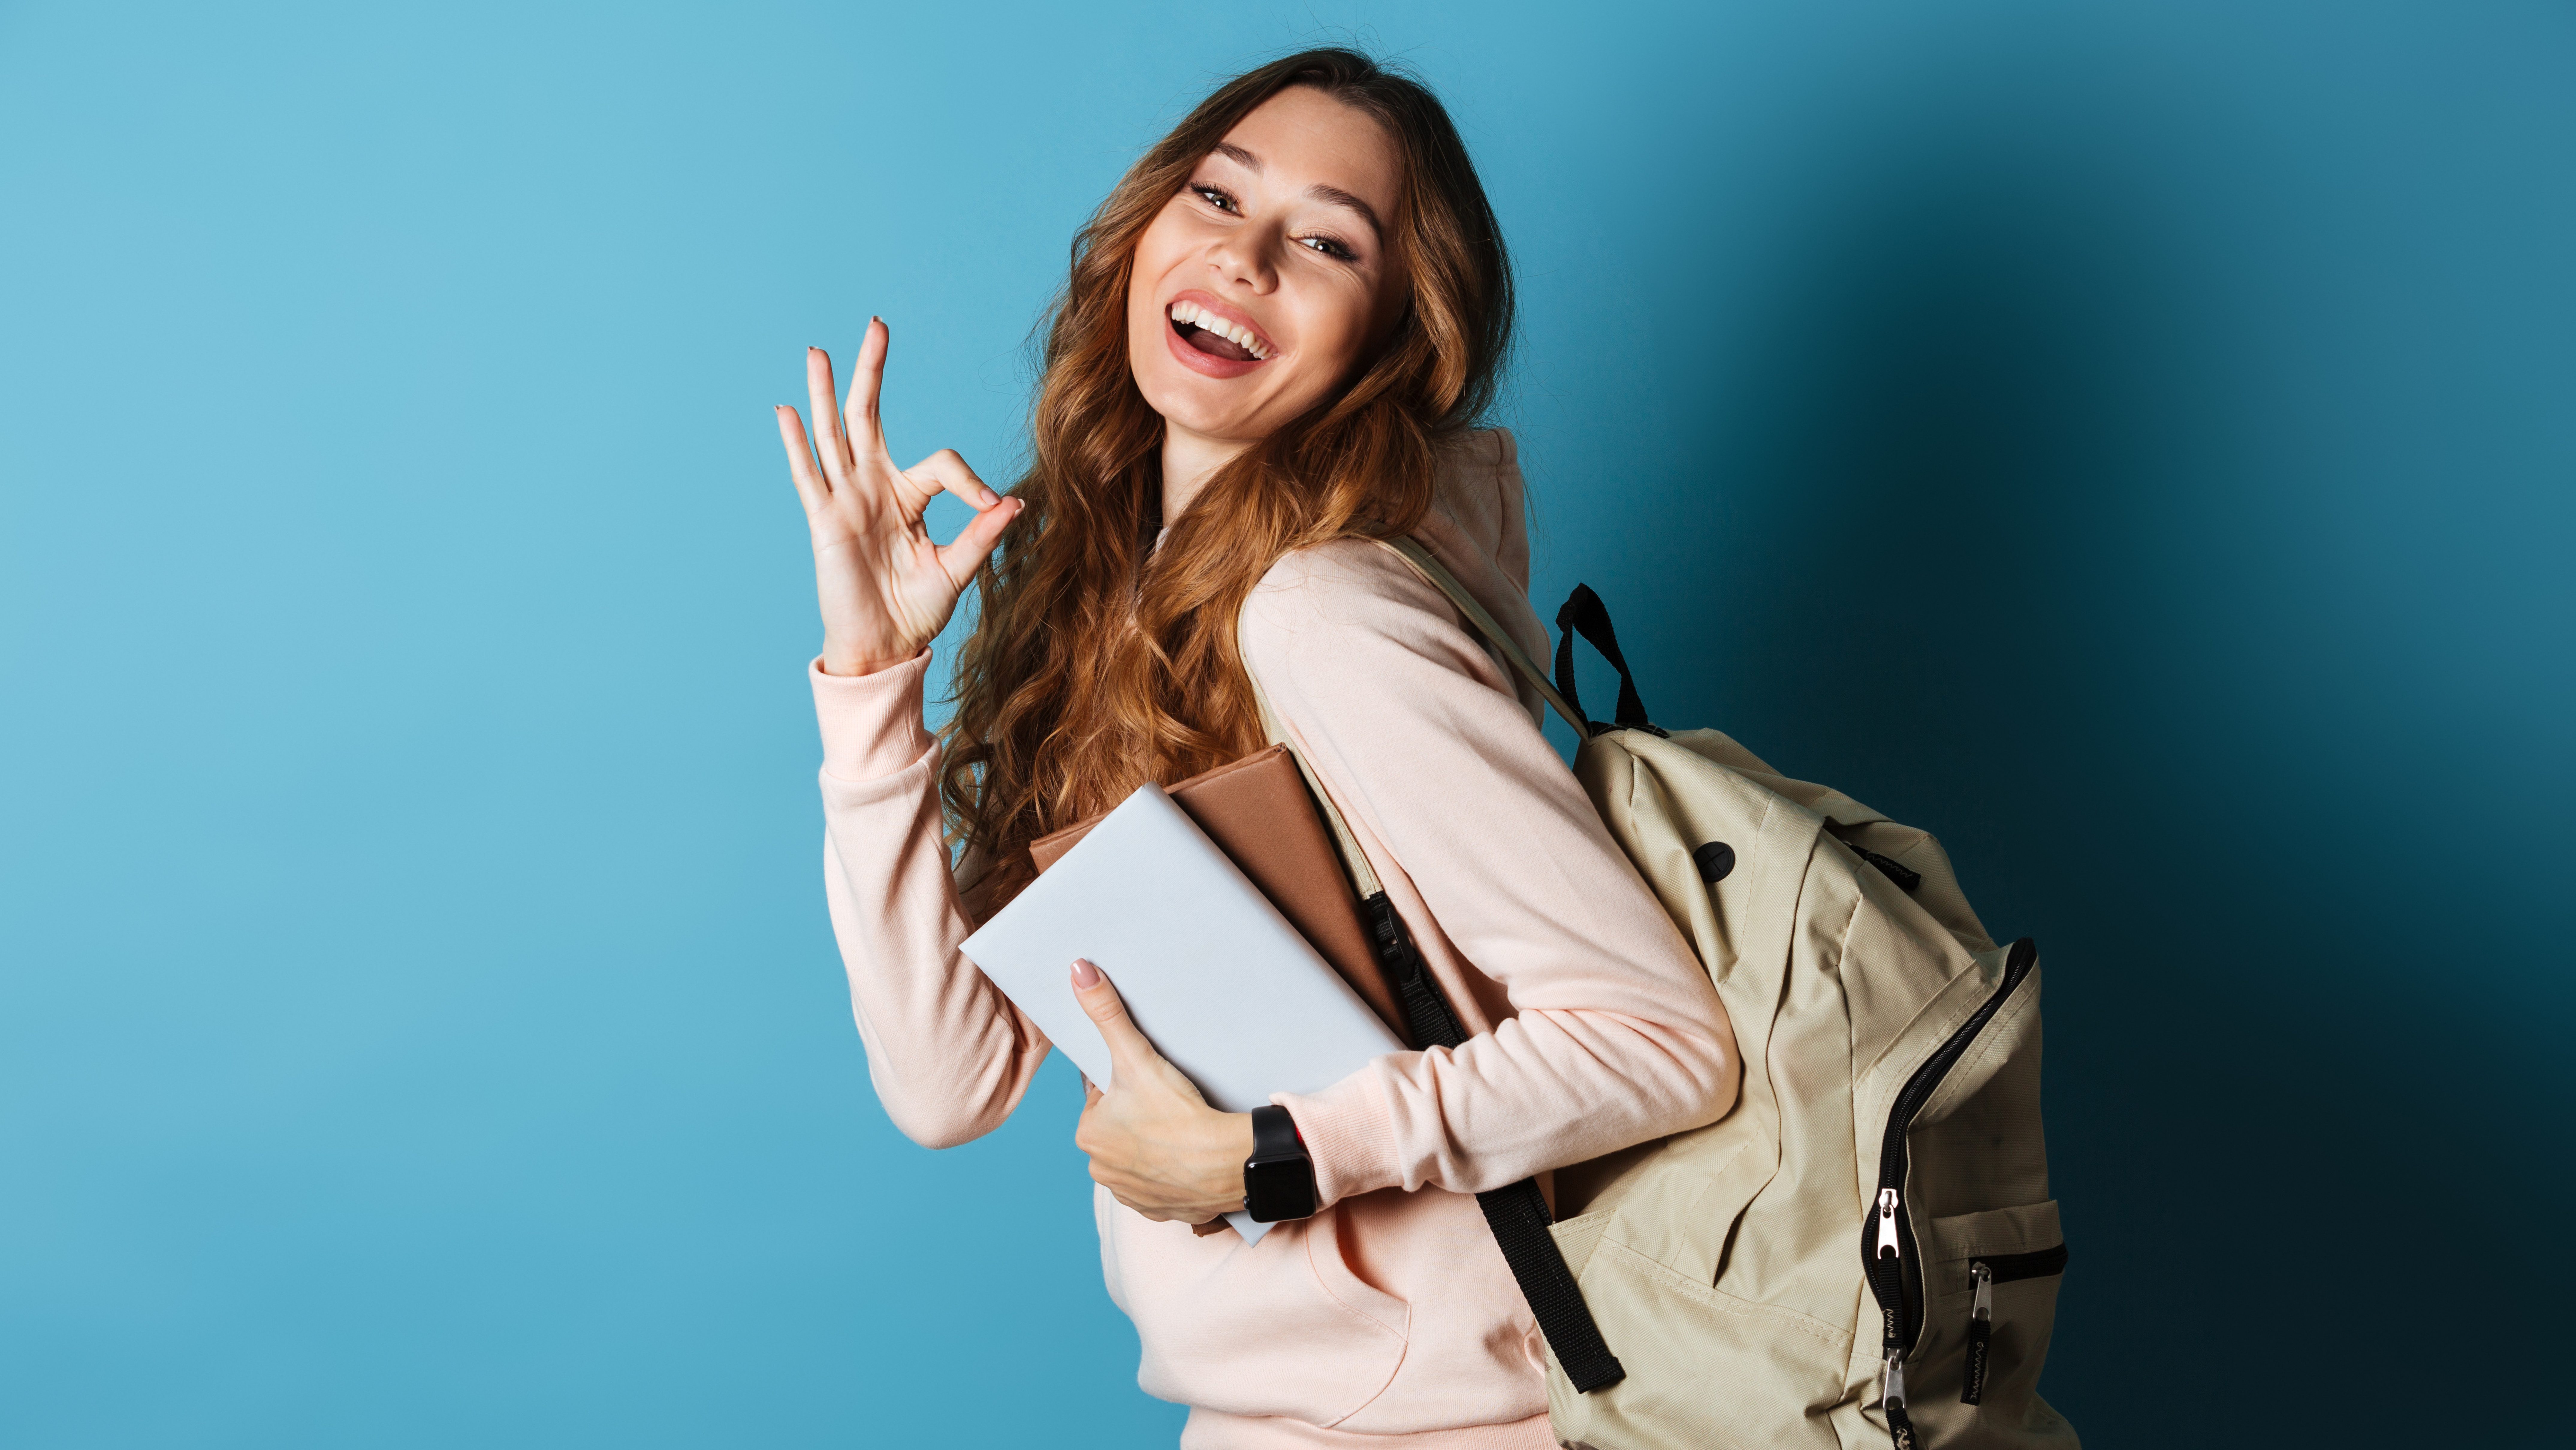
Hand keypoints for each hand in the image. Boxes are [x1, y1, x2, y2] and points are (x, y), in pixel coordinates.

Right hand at [775, 319, 1023, 675]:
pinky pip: (808, 475)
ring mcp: (846, 500)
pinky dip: (796, 443)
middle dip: (872, 371)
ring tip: (819, 351)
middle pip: (869, 416)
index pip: (942, 464)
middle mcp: (874, 488)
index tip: (992, 507)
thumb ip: (981, 534)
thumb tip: (1015, 503)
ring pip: (835, 434)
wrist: (884, 645)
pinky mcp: (824, 520)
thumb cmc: (916, 610)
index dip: (971, 481)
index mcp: (909, 497)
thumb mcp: (957, 569)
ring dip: (827, 392)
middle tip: (877, 324)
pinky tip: (787, 411)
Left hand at [1070, 959, 1257, 1225]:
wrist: (1226, 1164)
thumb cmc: (1178, 1113)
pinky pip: (1160, 1185)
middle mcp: (1101, 1169)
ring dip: (1155, 1145)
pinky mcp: (1159, 1210)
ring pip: (1140, 1157)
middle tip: (1171, 1104)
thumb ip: (1106, 1012)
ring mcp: (1130, 1194)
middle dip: (1141, 1116)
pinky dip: (1171, 1173)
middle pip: (1121, 1128)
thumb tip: (1078, 970)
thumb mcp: (1136, 1055)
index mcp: (1088, 1135)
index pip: (1104, 1098)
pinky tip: (1187, 1158)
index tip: (1153, 1083)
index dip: (1130, 1085)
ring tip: (1182, 1129)